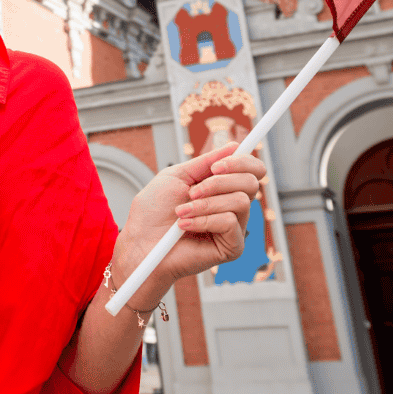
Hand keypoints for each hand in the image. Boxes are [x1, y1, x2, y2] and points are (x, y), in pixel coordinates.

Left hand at [110, 143, 266, 310]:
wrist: (141, 242)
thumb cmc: (154, 212)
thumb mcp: (177, 176)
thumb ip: (206, 162)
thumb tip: (235, 146)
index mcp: (222, 188)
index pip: (252, 170)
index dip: (242, 162)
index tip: (216, 166)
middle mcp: (232, 206)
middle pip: (251, 182)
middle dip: (217, 182)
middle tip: (192, 191)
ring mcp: (234, 227)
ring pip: (240, 201)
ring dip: (205, 203)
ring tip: (182, 212)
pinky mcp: (232, 247)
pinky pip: (230, 222)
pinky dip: (203, 220)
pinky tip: (185, 227)